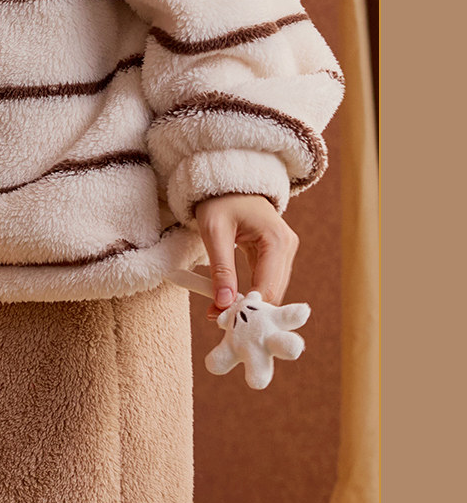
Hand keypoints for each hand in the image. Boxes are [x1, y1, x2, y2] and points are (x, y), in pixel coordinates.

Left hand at [192, 194, 299, 321]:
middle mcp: (287, 247)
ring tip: (218, 312)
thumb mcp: (214, 232)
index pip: (269, 288)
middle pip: (274, 293)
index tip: (223, 322)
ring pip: (270, 290)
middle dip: (248, 309)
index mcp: (277, 241)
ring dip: (247, 304)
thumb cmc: (220, 201)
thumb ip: (221, 269)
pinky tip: (227, 301)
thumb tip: (224, 304)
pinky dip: (248, 293)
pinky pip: (265, 281)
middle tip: (217, 321)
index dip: (248, 308)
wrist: (227, 180)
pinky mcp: (275, 255)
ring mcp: (284, 251)